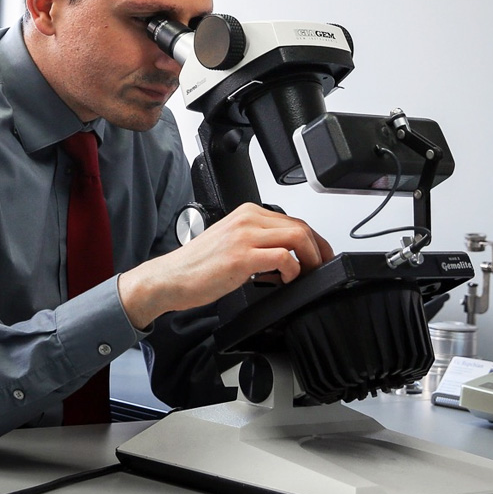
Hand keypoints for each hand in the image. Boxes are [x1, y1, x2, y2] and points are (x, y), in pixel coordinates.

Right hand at [117, 203, 333, 328]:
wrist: (170, 278)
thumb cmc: (198, 265)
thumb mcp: (233, 243)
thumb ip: (260, 242)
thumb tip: (289, 256)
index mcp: (247, 213)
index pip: (294, 220)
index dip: (315, 240)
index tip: (321, 255)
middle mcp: (247, 219)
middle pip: (301, 227)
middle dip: (319, 249)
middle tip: (322, 267)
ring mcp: (244, 236)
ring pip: (297, 237)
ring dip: (311, 259)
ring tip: (308, 275)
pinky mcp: (241, 256)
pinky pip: (282, 258)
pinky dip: (293, 271)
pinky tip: (286, 280)